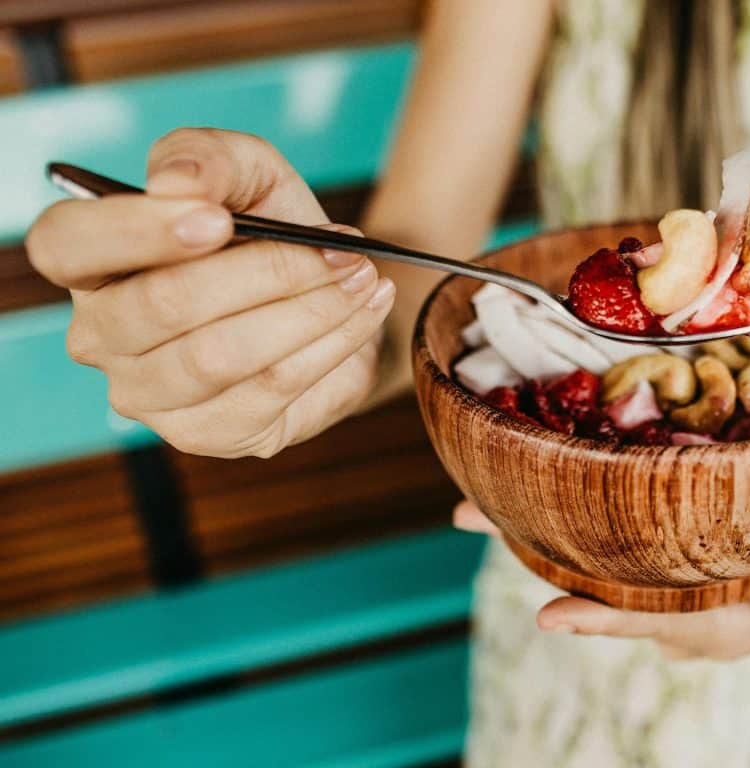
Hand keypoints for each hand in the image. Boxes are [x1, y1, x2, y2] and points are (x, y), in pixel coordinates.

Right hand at [27, 128, 394, 458]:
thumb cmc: (271, 231)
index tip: (219, 219)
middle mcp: (102, 337)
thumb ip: (210, 157)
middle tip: (342, 250)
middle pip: (164, 305)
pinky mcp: (210, 433)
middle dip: (268, 270)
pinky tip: (364, 312)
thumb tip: (177, 183)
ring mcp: (150, 396)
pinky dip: (332, 344)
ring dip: (311, 309)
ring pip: (223, 355)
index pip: (67, 245)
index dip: (137, 231)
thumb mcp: (249, 173)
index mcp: (91, 262)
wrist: (330, 294)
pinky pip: (272, 389)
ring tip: (362, 277)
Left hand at [454, 479, 749, 658]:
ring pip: (581, 568)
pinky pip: (595, 552)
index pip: (654, 625)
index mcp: (716, 622)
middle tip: (464, 515)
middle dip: (528, 556)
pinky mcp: (649, 571)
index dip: (604, 622)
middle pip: (591, 589)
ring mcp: (654, 593)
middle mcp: (672, 613)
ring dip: (523, 535)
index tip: (548, 617)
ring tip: (465, 503)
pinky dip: (554, 527)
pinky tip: (513, 493)